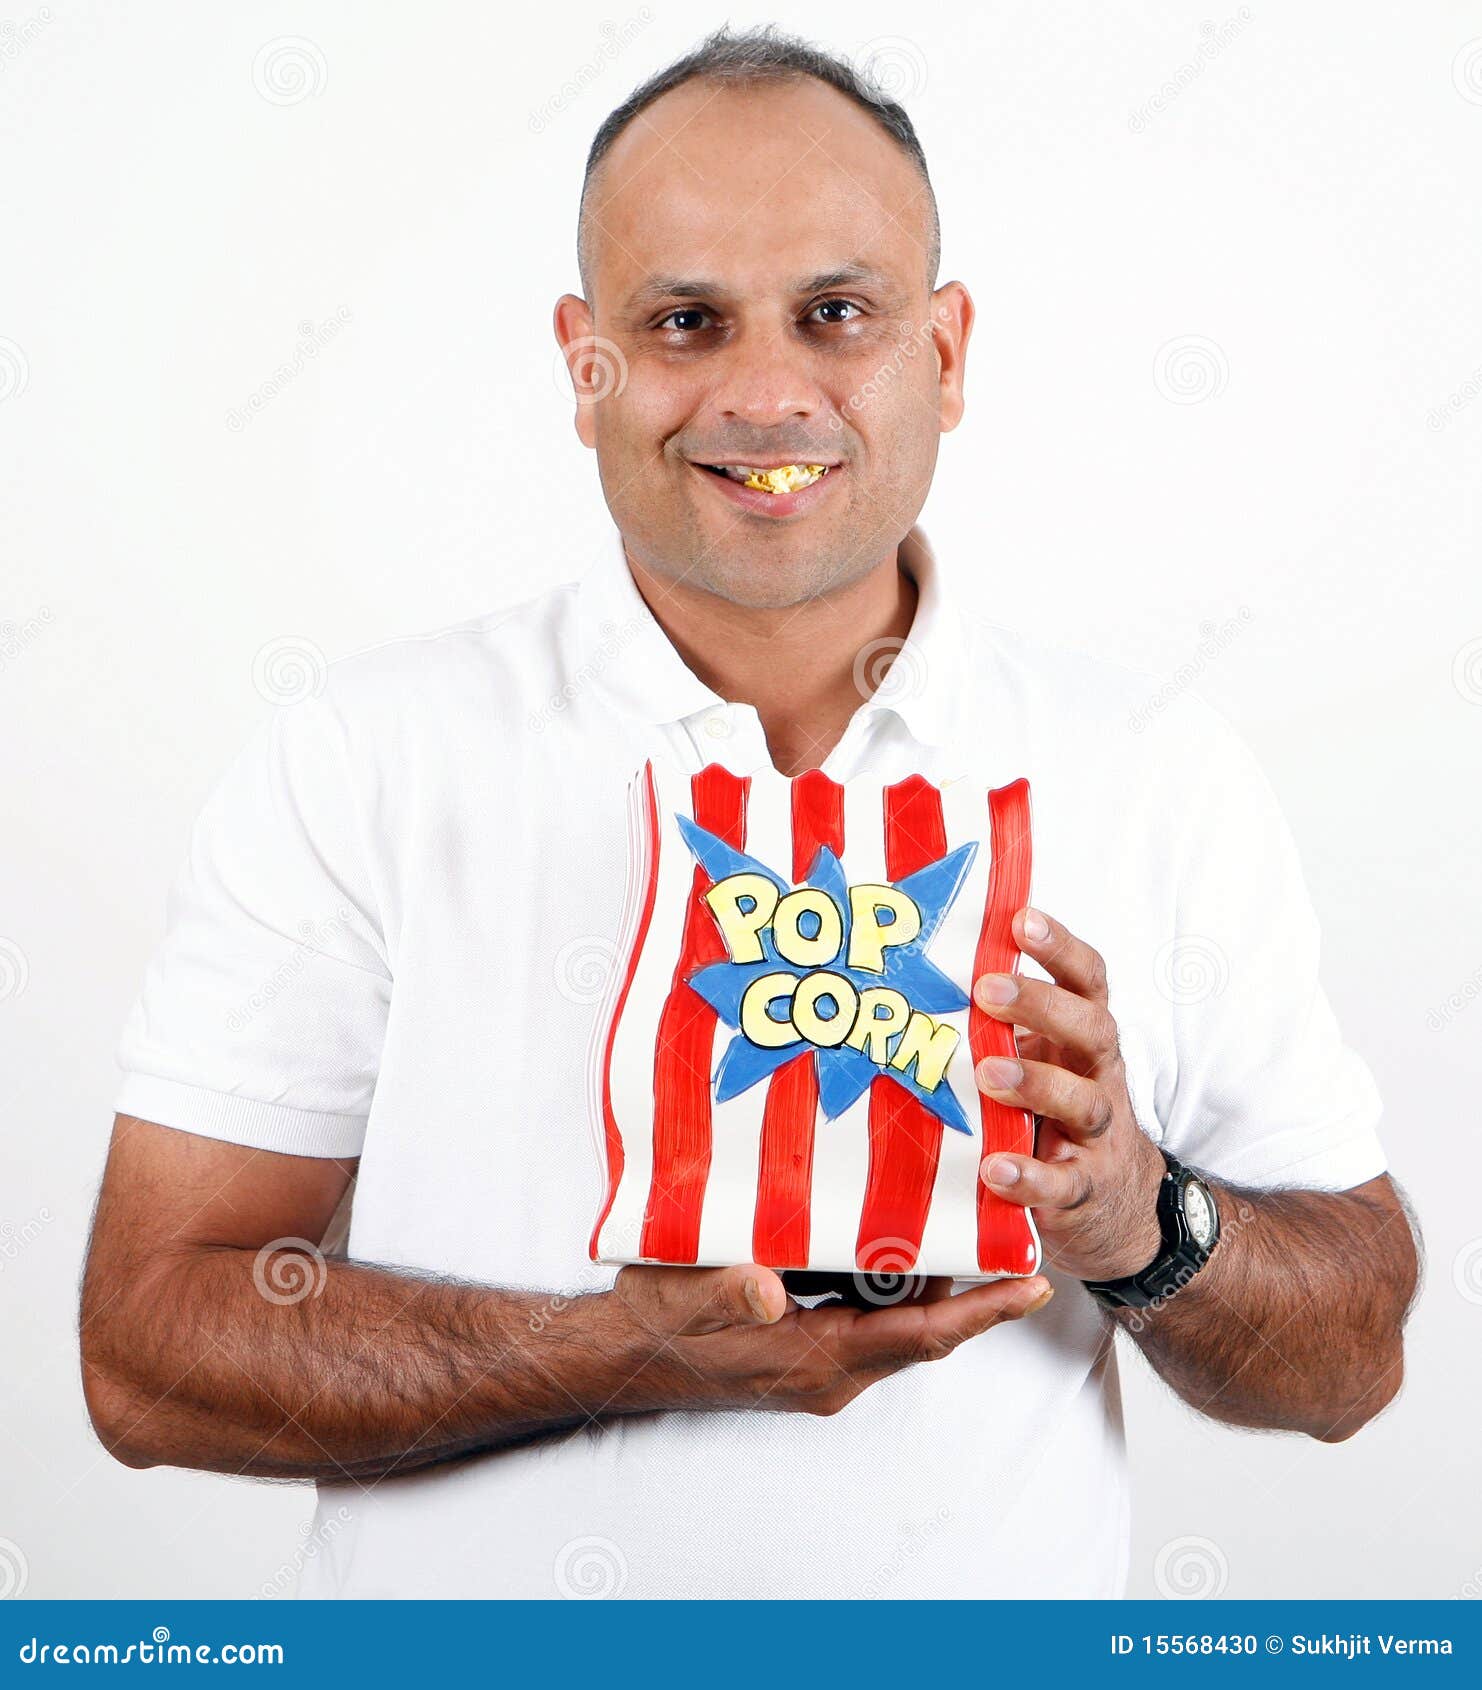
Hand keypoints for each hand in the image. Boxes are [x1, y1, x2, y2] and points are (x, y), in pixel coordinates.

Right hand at [606, 1260, 1053, 1417]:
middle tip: (1004, 1217)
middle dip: (969, 1278)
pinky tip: (883, 1219)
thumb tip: (768, 1291)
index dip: (982, 1312)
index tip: (1035, 1285)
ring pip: (897, 1312)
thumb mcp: (683, 1298)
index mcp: (819, 1359)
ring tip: (955, 1203)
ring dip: (925, 1269)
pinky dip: (887, 1270)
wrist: (625, 1354)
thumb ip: (727, 1293)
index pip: (922, 1336)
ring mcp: (823, 1357)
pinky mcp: (809, 1341)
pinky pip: (868, 1308)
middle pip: (923, 1322)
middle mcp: (834, 1366)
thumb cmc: (657, 1323)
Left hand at [972, 907, 1166, 1282]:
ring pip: (1082, 1102)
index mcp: (1082, 1039)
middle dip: (1041, 1004)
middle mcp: (1098, 1077)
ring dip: (1036, 1084)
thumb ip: (998, 1028)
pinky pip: (1062, 1184)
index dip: (1060, 947)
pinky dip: (1029, 1176)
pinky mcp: (1083, 1192)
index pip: (1085, 981)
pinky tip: (995, 1168)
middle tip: (988, 989)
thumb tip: (923, 972)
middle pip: (1090, 1029)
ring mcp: (1096, 1136)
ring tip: (989, 1075)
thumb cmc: (1053, 1116)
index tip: (1022, 919)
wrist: (1115, 1207)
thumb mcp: (1038, 1063)